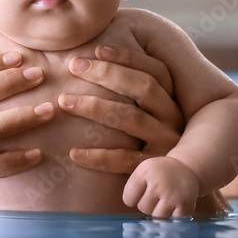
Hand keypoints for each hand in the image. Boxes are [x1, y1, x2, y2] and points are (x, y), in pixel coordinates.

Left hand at [63, 44, 183, 170]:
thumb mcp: (148, 113)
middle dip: (107, 73)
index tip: (97, 48)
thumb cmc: (144, 141)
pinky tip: (73, 152)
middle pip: (144, 88)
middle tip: (73, 66)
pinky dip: (98, 156)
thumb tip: (95, 53)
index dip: (128, 57)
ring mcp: (166, 146)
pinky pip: (125, 161)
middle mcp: (173, 120)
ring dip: (95, 107)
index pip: (156, 70)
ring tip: (64, 101)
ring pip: (132, 119)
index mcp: (173, 100)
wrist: (170, 188)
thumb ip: (130, 89)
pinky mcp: (154, 171)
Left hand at [124, 156, 199, 218]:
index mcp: (145, 173)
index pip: (128, 198)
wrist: (186, 167)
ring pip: (156, 217)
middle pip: (143, 208)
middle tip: (156, 195)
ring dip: (159, 212)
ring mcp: (172, 196)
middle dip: (148, 204)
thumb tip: (130, 212)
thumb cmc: (160, 172)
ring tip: (165, 200)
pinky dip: (171, 217)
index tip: (140, 193)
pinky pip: (171, 221)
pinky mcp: (184, 206)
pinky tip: (174, 206)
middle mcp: (158, 184)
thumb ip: (133, 187)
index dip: (132, 199)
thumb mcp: (144, 170)